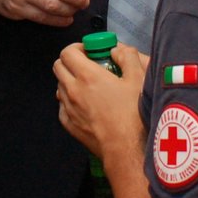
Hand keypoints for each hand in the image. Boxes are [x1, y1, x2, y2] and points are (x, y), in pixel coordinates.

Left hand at [53, 42, 145, 158]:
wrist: (125, 149)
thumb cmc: (133, 115)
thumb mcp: (138, 80)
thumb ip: (128, 58)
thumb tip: (117, 50)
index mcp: (88, 76)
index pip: (67, 52)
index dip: (76, 48)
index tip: (88, 51)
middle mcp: (73, 90)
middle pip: (58, 66)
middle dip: (70, 62)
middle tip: (86, 65)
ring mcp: (69, 109)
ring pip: (59, 86)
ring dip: (69, 81)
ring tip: (87, 86)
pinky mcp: (69, 125)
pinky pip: (62, 106)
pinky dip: (69, 101)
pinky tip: (84, 105)